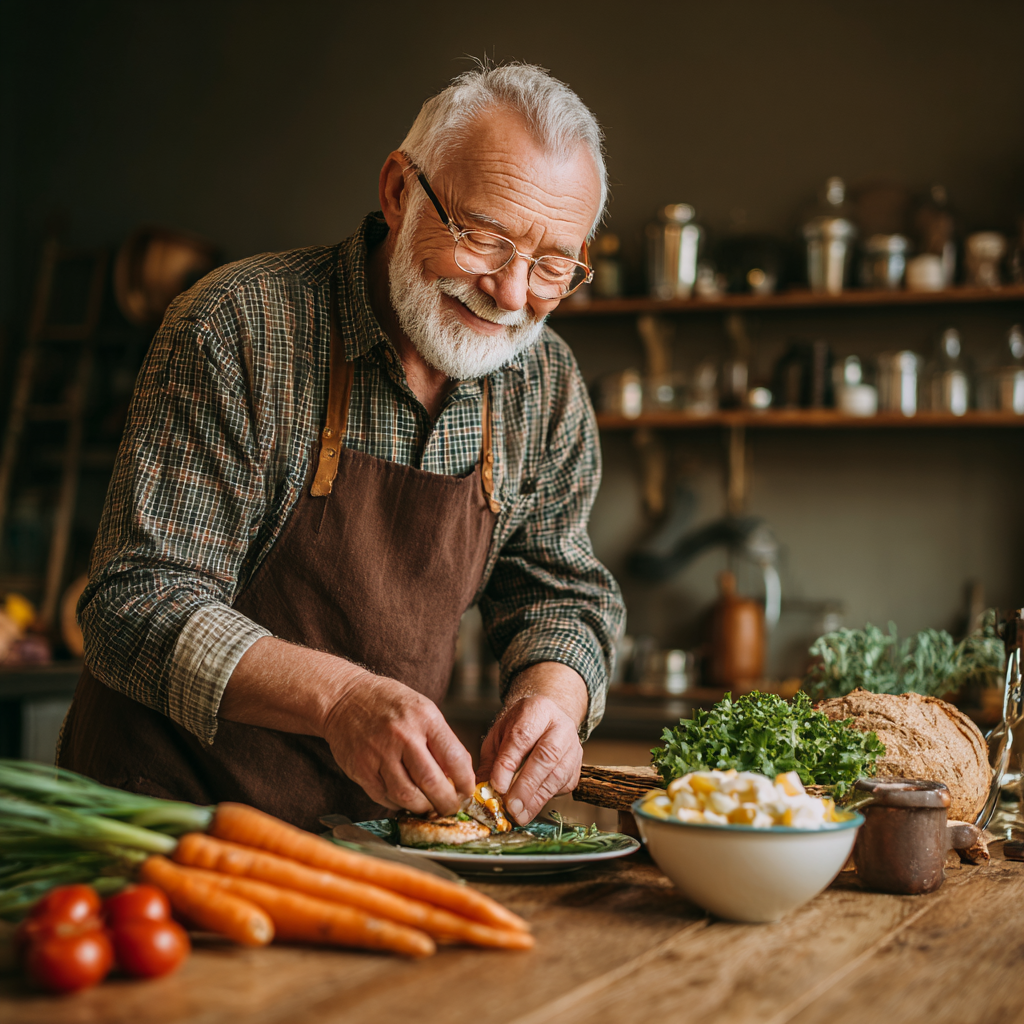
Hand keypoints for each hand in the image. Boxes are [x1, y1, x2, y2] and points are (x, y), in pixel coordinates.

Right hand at [321, 672, 474, 815]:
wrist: (345, 699)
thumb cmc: (390, 704)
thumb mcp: (422, 709)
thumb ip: (440, 740)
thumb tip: (457, 777)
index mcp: (424, 717)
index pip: (455, 757)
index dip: (465, 781)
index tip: (467, 791)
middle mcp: (402, 735)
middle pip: (432, 783)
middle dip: (447, 803)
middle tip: (451, 808)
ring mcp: (379, 754)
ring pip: (408, 796)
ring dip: (423, 808)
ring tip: (429, 806)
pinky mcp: (361, 769)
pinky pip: (385, 798)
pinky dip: (399, 804)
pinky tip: (405, 799)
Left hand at [476, 663, 587, 823]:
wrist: (548, 718)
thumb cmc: (520, 727)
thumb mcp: (499, 735)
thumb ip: (491, 761)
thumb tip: (482, 791)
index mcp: (537, 710)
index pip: (522, 737)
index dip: (509, 764)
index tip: (497, 786)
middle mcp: (560, 726)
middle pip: (545, 757)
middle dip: (526, 785)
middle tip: (510, 806)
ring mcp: (573, 746)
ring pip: (558, 774)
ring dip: (536, 798)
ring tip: (519, 814)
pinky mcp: (577, 765)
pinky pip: (564, 785)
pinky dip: (546, 799)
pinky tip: (530, 807)